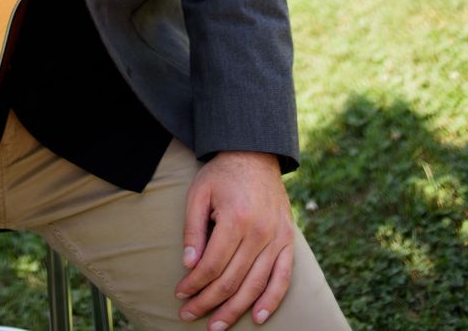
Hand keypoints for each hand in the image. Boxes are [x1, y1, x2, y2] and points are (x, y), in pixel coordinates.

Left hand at [175, 152, 293, 328]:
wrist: (255, 153)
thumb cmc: (222, 174)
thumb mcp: (199, 193)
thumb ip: (193, 229)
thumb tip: (189, 265)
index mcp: (235, 219)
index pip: (211, 265)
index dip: (194, 284)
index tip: (180, 294)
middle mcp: (260, 233)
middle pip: (231, 280)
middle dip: (208, 302)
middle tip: (189, 315)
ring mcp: (277, 238)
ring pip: (255, 285)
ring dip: (234, 310)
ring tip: (216, 326)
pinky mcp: (288, 241)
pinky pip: (283, 278)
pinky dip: (271, 300)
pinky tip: (256, 317)